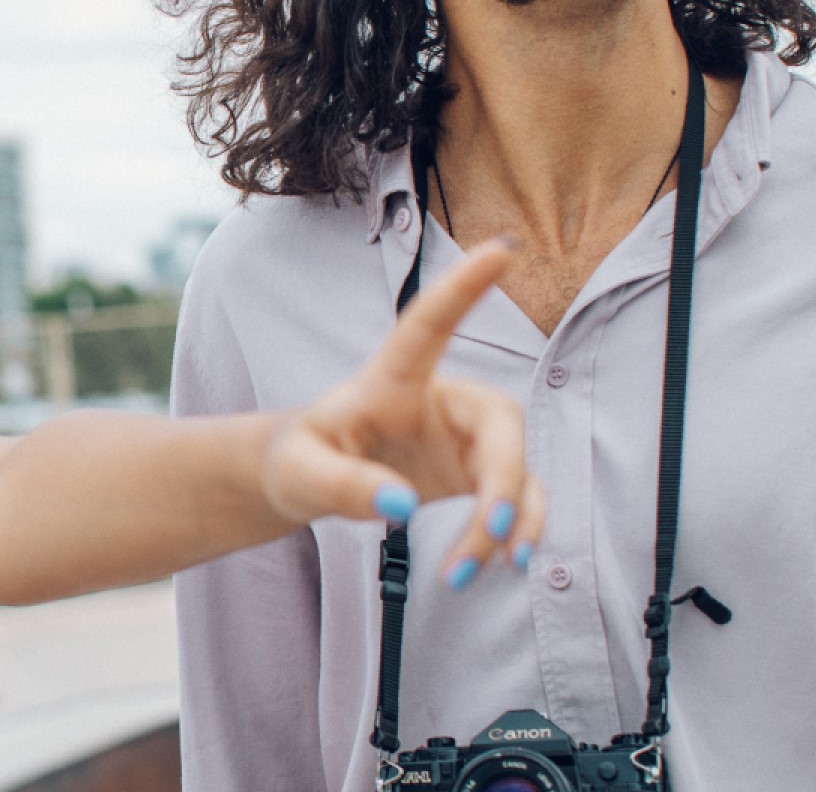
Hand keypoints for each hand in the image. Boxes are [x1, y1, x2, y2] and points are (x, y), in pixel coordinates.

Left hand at [261, 239, 542, 585]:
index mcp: (392, 379)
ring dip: (513, 516)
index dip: (464, 288)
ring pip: (516, 466)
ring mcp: (463, 437)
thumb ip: (342, 486)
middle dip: (505, 477)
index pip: (429, 325)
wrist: (308, 481)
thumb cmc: (299, 459)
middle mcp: (439, 399)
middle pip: (500, 420)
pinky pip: (516, 499)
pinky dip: (515, 533)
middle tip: (491, 533)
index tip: (503, 249)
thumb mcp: (301, 473)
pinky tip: (498, 565)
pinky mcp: (475, 473)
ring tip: (494, 565)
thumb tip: (397, 507)